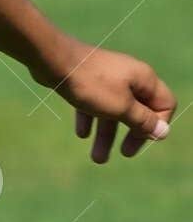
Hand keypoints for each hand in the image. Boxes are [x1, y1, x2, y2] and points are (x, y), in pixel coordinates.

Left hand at [51, 44, 176, 162]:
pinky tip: (82, 134)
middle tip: (124, 154)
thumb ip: (142, 120)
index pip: (165, 104)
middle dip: (131, 135)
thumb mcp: (121, 108)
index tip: (143, 141)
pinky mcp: (89, 82)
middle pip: (139, 110)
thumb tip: (163, 132)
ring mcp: (109, 79)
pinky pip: (95, 104)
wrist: (57, 62)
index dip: (158, 124)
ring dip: (107, 135)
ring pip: (114, 111)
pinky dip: (91, 120)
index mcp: (145, 80)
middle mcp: (130, 77)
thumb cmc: (92, 85)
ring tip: (97, 159)